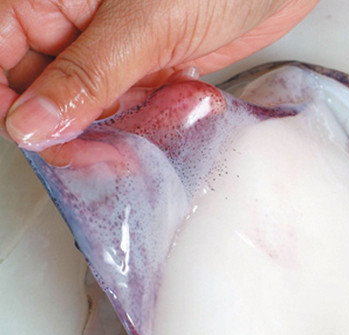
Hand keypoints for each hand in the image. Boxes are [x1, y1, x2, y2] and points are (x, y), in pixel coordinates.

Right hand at [0, 0, 317, 152]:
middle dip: (73, 128)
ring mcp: (115, 45)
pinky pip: (134, 107)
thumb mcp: (144, 22)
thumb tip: (29, 124)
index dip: (9, 101)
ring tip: (157, 114)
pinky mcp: (151, 64)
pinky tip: (181, 100)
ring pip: (91, 106)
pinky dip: (154, 116)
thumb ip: (85, 76)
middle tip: (104, 153)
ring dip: (121, 125)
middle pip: (43, 89)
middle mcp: (76, 17)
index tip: (35, 141)